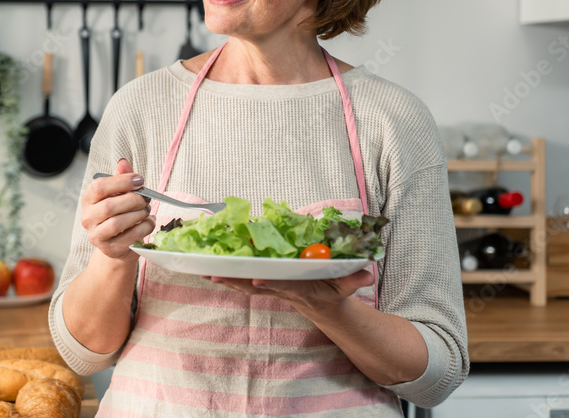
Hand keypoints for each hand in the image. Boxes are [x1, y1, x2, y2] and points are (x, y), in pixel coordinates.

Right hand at [81, 158, 154, 260]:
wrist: (118, 244)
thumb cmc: (119, 213)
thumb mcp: (119, 193)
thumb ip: (121, 177)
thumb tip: (123, 162)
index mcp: (88, 199)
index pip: (99, 187)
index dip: (122, 181)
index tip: (140, 180)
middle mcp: (87, 218)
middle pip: (109, 206)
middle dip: (133, 200)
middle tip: (146, 198)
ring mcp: (96, 235)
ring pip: (118, 223)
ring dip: (138, 214)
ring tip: (146, 210)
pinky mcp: (110, 249)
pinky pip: (130, 236)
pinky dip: (144, 227)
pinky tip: (149, 222)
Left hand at [204, 270, 372, 318]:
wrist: (321, 303)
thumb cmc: (331, 292)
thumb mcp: (345, 287)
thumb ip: (354, 280)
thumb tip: (368, 275)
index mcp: (296, 287)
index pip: (280, 285)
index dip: (268, 282)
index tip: (255, 278)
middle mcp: (277, 286)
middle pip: (252, 285)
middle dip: (233, 281)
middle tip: (212, 275)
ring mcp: (268, 284)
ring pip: (241, 281)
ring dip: (222, 277)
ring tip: (200, 270)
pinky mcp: (263, 279)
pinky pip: (240, 275)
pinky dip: (224, 271)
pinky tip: (205, 265)